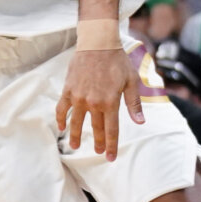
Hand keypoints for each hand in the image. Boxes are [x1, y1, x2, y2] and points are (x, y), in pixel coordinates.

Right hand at [56, 47, 142, 161]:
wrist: (97, 43)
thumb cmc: (117, 61)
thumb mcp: (132, 81)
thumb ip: (134, 104)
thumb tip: (140, 122)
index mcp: (110, 102)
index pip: (111, 130)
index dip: (111, 145)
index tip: (110, 157)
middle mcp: (93, 102)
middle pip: (95, 128)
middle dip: (97, 143)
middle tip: (98, 153)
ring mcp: (78, 97)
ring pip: (76, 122)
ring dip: (75, 136)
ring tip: (75, 146)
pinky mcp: (68, 90)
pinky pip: (62, 108)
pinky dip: (61, 118)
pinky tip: (61, 127)